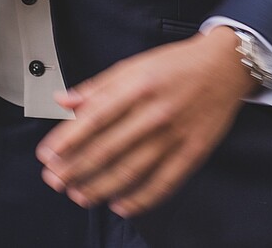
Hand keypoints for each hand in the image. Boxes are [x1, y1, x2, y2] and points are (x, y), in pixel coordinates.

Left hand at [37, 26, 251, 216]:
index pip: (93, 119)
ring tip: (79, 195)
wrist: (224, 66)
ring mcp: (175, 135)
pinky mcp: (193, 152)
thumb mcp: (133, 66)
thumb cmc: (175, 65)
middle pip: (107, 149)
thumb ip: (97, 87)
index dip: (67, 140)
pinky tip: (120, 205)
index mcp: (136, 87)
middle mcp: (154, 112)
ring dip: (100, 187)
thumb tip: (63, 101)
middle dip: (76, 168)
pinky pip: (163, 183)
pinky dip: (140, 199)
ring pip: (131, 170)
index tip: (47, 155)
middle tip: (54, 180)